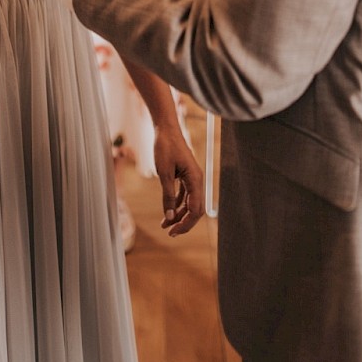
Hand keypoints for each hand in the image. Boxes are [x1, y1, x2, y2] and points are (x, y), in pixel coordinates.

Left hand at [153, 122, 204, 236]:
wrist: (165, 128)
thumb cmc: (165, 147)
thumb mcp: (164, 173)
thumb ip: (167, 196)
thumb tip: (169, 217)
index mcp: (195, 179)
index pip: (195, 209)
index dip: (185, 223)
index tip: (172, 232)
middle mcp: (197, 180)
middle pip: (195, 209)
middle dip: (183, 222)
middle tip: (170, 233)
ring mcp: (192, 178)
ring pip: (189, 203)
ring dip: (178, 215)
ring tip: (165, 225)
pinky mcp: (185, 175)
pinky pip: (184, 195)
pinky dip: (176, 204)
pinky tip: (167, 212)